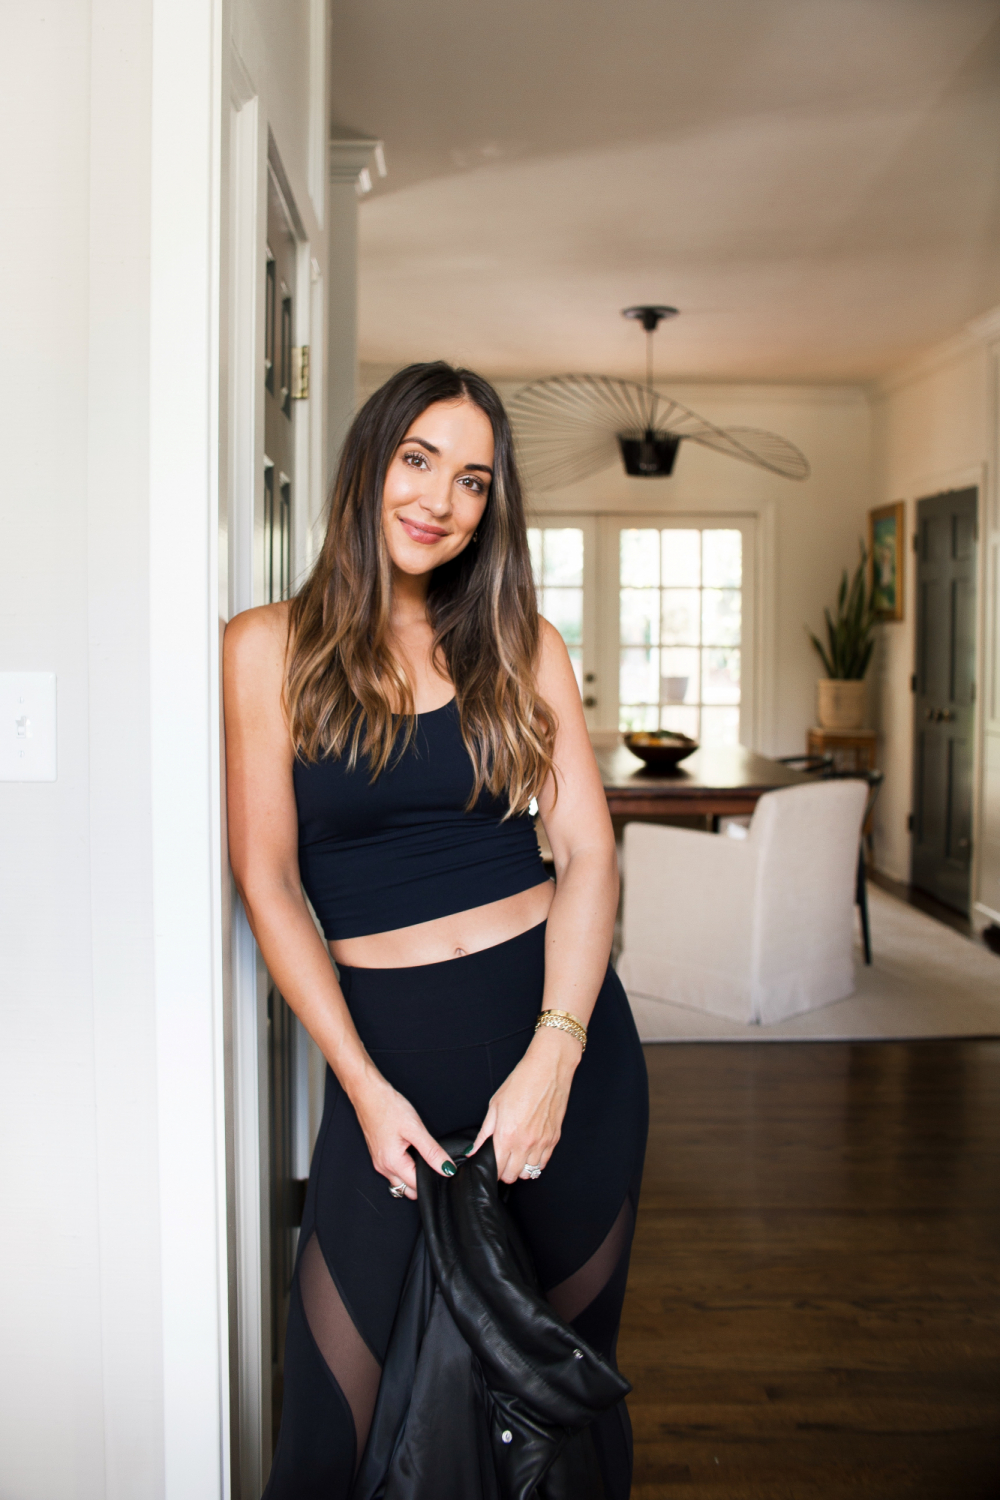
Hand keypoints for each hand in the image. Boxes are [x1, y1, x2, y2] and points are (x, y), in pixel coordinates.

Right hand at [351, 1070, 454, 1199]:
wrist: (368, 1093)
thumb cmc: (388, 1107)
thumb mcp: (415, 1129)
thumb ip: (432, 1152)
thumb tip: (447, 1169)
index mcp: (392, 1163)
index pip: (417, 1186)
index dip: (433, 1180)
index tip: (443, 1171)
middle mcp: (383, 1168)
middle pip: (407, 1189)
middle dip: (422, 1182)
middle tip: (435, 1164)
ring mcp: (379, 1162)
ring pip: (400, 1181)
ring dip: (413, 1175)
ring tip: (424, 1157)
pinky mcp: (379, 1155)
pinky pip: (394, 1170)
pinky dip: (405, 1167)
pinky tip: (412, 1152)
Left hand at [471, 1027, 580, 1183]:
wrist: (548, 1069)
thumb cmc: (520, 1082)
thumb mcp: (495, 1105)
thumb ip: (484, 1132)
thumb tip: (473, 1150)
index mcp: (506, 1135)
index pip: (497, 1169)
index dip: (491, 1169)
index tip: (489, 1164)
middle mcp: (525, 1143)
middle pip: (512, 1175)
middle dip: (504, 1172)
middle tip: (502, 1160)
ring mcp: (542, 1143)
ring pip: (529, 1173)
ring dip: (521, 1169)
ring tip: (516, 1156)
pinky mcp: (554, 1139)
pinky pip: (543, 1163)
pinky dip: (535, 1163)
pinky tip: (529, 1152)